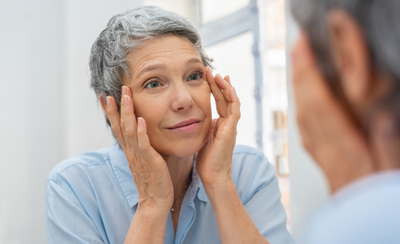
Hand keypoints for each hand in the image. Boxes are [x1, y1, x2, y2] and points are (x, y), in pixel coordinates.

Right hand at [105, 86, 173, 211]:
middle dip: (116, 107)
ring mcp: (139, 156)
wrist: (156, 201)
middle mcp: (131, 151)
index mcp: (130, 150)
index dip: (111, 112)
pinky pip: (144, 145)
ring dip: (127, 113)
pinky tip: (140, 120)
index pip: (117, 127)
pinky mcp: (150, 161)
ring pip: (129, 130)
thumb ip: (142, 146)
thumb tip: (142, 132)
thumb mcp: (145, 159)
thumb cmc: (153, 180)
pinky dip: (141, 132)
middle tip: (113, 90)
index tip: (105, 96)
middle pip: (119, 125)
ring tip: (126, 96)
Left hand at [196, 67, 240, 187]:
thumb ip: (203, 128)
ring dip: (225, 88)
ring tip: (218, 75)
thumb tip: (197, 119)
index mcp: (220, 125)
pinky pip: (234, 111)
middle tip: (211, 71)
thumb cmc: (207, 161)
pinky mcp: (231, 130)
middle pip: (225, 99)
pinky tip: (229, 88)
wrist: (213, 176)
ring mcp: (231, 127)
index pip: (219, 102)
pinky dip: (233, 99)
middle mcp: (227, 124)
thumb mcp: (203, 139)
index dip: (214, 89)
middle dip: (218, 84)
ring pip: (232, 102)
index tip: (207, 77)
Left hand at [291, 34, 373, 191]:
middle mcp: (326, 146)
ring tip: (299, 64)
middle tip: (298, 48)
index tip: (304, 52)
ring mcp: (320, 150)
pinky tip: (303, 97)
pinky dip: (302, 105)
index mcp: (343, 147)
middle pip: (307, 104)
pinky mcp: (319, 154)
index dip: (310, 75)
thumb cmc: (373, 195)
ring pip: (303, 113)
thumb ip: (385, 143)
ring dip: (299, 86)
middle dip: (301, 74)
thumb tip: (381, 116)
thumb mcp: (388, 168)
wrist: (357, 219)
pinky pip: (305, 126)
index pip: (321, 104)